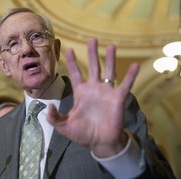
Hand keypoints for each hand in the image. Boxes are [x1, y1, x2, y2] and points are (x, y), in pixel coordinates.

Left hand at [47, 38, 138, 157]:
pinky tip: (135, 65)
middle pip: (93, 67)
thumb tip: (48, 107)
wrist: (100, 143)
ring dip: (110, 59)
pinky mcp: (117, 99)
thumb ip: (54, 118)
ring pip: (109, 72)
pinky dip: (130, 76)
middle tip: (92, 39)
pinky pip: (125, 86)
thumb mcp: (64, 127)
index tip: (68, 49)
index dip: (72, 62)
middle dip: (92, 53)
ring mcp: (106, 92)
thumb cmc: (82, 134)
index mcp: (80, 92)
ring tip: (111, 45)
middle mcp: (94, 89)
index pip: (75, 73)